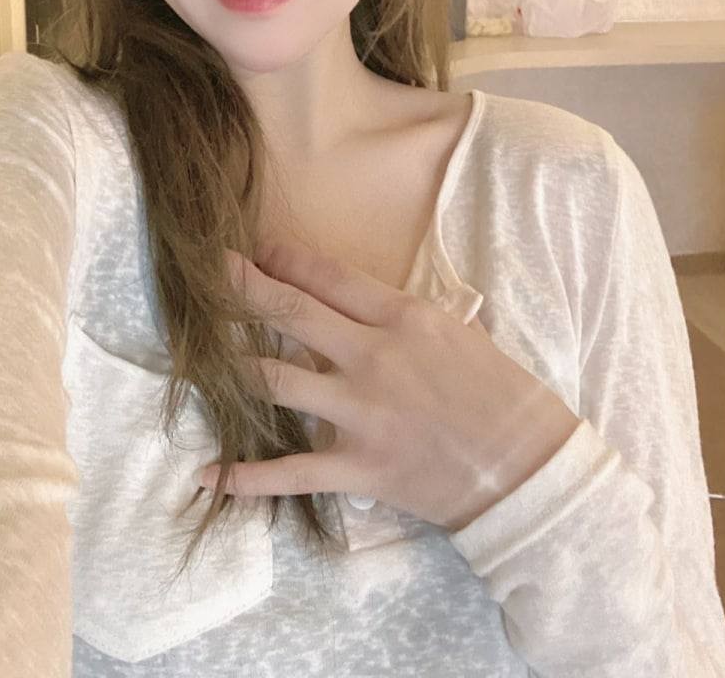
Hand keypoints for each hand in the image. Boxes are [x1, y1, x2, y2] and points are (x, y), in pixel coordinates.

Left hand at [198, 241, 581, 531]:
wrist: (529, 469)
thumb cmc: (503, 395)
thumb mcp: (458, 334)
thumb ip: (404, 317)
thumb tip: (358, 302)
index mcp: (404, 318)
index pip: (330, 277)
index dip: (287, 260)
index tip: (258, 249)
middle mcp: (374, 357)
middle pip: (293, 314)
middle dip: (244, 289)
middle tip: (207, 271)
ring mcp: (362, 413)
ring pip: (278, 382)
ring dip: (232, 367)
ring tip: (194, 356)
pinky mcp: (359, 467)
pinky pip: (291, 471)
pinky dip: (247, 476)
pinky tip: (208, 474)